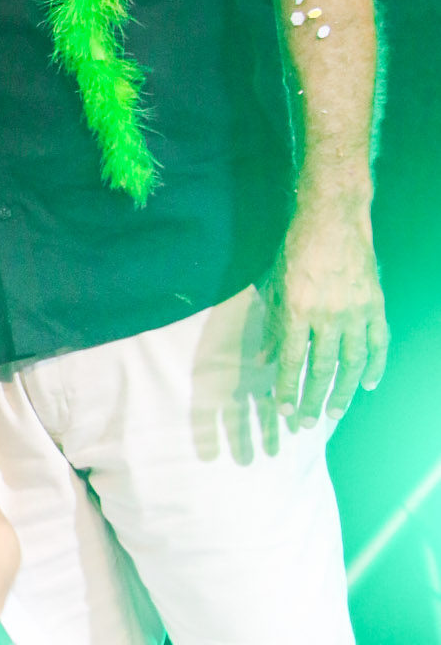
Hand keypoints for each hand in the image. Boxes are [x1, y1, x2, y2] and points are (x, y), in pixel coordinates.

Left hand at [261, 202, 388, 422]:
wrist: (332, 220)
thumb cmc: (296, 250)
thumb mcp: (275, 285)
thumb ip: (272, 325)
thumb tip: (265, 359)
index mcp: (298, 310)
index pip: (292, 361)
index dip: (288, 388)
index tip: (283, 409)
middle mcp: (328, 316)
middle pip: (322, 369)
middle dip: (313, 400)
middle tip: (306, 423)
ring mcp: (355, 312)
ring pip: (352, 363)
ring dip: (344, 392)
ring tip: (334, 413)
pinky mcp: (375, 305)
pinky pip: (378, 344)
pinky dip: (375, 366)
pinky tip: (369, 384)